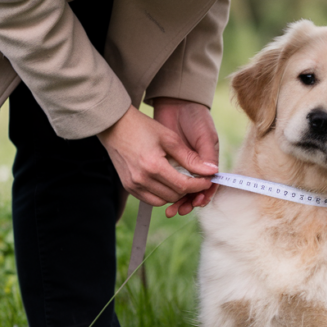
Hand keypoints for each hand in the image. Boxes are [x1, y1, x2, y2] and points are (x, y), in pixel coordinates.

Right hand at [97, 105, 215, 209]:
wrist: (114, 125)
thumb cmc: (142, 127)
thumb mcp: (170, 138)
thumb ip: (190, 158)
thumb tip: (211, 171)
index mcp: (153, 166)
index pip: (183, 186)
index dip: (199, 185)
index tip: (208, 180)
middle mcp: (141, 180)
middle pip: (174, 195)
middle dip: (188, 190)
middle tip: (195, 179)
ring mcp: (132, 185)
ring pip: (163, 201)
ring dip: (175, 193)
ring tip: (180, 179)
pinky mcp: (128, 187)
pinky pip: (150, 199)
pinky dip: (161, 195)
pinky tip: (166, 182)